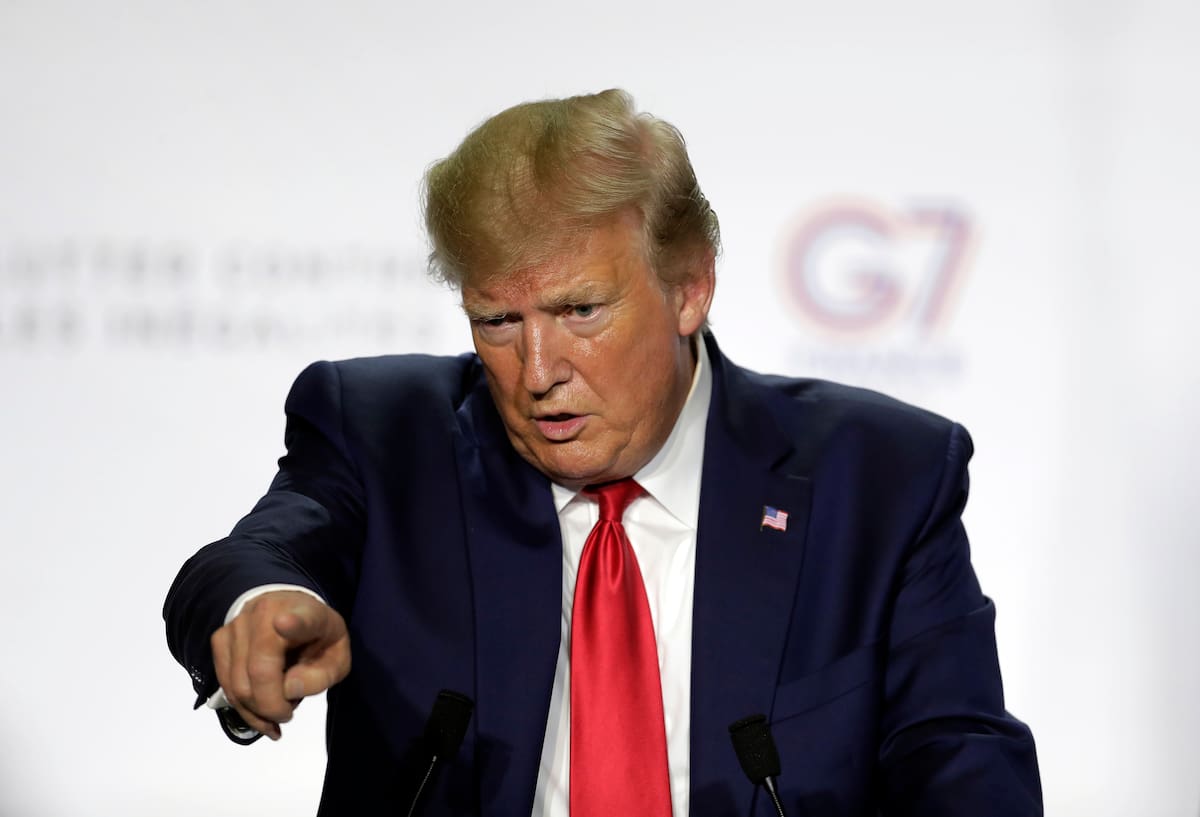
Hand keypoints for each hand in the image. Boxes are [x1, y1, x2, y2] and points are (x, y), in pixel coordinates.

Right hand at [210, 590, 350, 739]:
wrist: (291, 612)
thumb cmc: (317, 639)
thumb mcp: (337, 659)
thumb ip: (320, 677)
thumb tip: (286, 691)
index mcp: (307, 614)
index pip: (300, 619)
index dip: (293, 624)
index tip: (284, 622)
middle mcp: (266, 612)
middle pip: (258, 672)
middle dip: (272, 707)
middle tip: (288, 713)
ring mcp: (238, 624)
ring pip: (237, 684)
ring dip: (256, 711)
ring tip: (276, 709)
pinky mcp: (220, 638)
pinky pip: (225, 685)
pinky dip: (242, 707)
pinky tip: (259, 711)